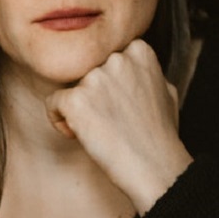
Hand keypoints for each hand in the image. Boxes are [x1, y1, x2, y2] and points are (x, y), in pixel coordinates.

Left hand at [45, 40, 190, 213]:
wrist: (155, 167)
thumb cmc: (160, 134)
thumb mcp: (165, 89)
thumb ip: (143, 70)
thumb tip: (131, 62)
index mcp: (139, 50)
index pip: (104, 57)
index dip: (108, 84)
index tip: (119, 106)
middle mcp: (116, 58)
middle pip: (85, 71)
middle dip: (91, 94)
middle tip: (108, 120)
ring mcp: (95, 78)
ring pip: (69, 87)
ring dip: (77, 109)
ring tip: (98, 130)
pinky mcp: (76, 100)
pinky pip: (53, 104)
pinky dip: (60, 122)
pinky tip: (79, 135)